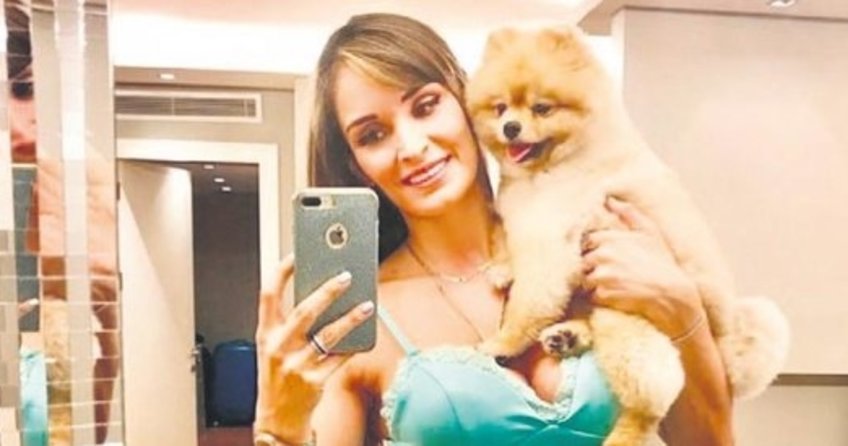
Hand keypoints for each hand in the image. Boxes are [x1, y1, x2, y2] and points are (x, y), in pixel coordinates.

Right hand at [254, 255, 374, 442]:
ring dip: (350, 318)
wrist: (277, 419)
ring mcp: (296, 366)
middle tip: (346, 276)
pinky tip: (364, 336)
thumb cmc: (279, 377)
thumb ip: (291, 324)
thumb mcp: (274, 348)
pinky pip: (340, 358)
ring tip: (367, 306)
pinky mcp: (314, 382)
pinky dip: (353, 346)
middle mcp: (278, 348)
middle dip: (327, 291)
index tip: (296, 255)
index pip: (268, 295)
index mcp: (265, 334)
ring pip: (328, 335)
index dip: (280, 273)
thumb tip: (324, 294)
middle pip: (304, 311)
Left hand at [581, 197, 703, 338]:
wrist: (673, 293)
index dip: (593, 249)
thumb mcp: (649, 232)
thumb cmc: (661, 262)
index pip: (586, 241)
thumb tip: (610, 200)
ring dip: (594, 283)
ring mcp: (603, 275)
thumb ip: (628, 214)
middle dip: (592, 268)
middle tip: (609, 273)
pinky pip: (593, 295)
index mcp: (610, 238)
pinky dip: (601, 297)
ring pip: (585, 279)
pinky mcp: (604, 294)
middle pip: (583, 261)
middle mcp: (603, 254)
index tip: (603, 257)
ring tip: (613, 285)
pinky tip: (616, 296)